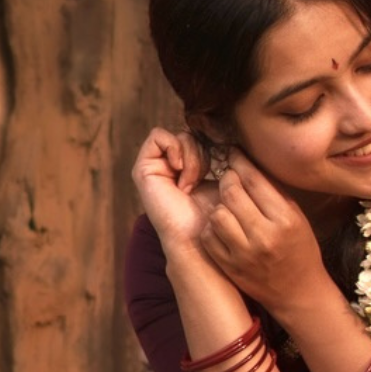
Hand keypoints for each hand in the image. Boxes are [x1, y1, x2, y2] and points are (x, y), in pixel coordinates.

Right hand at [131, 127, 219, 252]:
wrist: (201, 237)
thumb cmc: (217, 215)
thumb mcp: (227, 180)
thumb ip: (223, 157)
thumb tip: (228, 133)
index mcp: (187, 170)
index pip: (201, 138)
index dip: (212, 148)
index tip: (216, 172)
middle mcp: (169, 168)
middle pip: (190, 135)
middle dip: (202, 152)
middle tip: (201, 178)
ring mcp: (155, 168)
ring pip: (178, 136)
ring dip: (192, 155)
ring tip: (190, 182)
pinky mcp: (142, 169)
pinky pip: (158, 136)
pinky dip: (174, 148)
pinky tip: (179, 170)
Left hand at [199, 153, 329, 320]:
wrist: (298, 291)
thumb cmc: (300, 249)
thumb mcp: (296, 217)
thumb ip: (272, 192)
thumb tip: (246, 164)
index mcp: (284, 219)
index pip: (253, 179)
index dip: (239, 161)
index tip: (233, 153)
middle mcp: (264, 236)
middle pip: (231, 193)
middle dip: (228, 180)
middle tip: (230, 179)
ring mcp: (244, 254)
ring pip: (217, 214)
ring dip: (220, 205)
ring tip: (228, 207)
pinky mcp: (230, 267)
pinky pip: (210, 237)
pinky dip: (213, 228)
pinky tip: (223, 227)